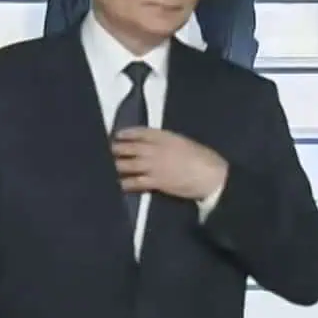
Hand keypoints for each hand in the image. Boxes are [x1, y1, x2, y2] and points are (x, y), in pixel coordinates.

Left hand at [112, 127, 227, 199]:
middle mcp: (156, 149)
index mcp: (166, 137)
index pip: (141, 132)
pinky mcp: (156, 182)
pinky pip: (135, 182)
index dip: (127, 133)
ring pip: (129, 164)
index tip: (118, 135)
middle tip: (106, 151)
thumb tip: (154, 145)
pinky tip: (117, 184)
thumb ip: (168, 142)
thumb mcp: (184, 142)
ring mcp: (154, 166)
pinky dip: (125, 183)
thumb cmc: (204, 158)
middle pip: (130, 148)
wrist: (212, 175)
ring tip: (107, 166)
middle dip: (116, 149)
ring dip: (116, 165)